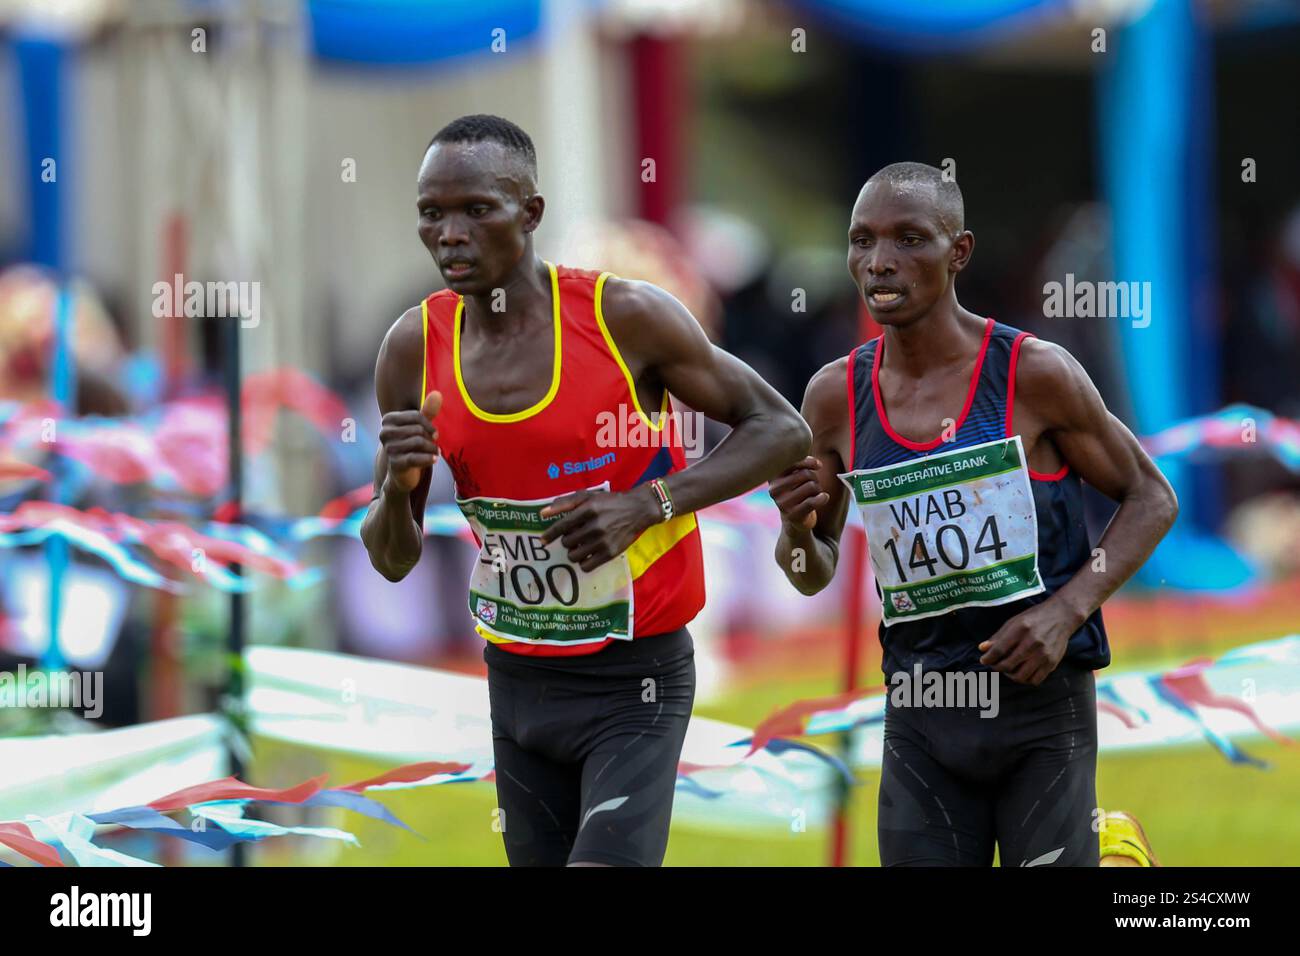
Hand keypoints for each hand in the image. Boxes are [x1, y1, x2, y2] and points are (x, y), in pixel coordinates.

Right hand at [381, 391, 441, 491]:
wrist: (403, 473)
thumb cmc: (412, 446)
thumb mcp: (420, 427)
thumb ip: (428, 411)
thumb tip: (437, 393)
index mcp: (388, 420)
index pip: (416, 416)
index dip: (429, 425)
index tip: (434, 434)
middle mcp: (384, 433)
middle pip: (418, 429)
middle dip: (430, 438)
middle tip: (432, 445)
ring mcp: (388, 449)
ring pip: (419, 443)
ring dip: (432, 449)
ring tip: (434, 452)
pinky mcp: (394, 464)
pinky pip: (416, 458)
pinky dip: (428, 458)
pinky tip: (434, 459)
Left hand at [539, 487, 659, 571]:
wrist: (638, 510)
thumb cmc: (609, 502)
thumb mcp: (588, 496)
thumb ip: (564, 503)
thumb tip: (542, 513)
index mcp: (588, 509)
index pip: (562, 526)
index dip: (549, 535)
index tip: (542, 541)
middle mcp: (595, 525)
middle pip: (567, 542)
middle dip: (568, 540)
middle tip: (576, 535)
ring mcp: (604, 541)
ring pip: (574, 556)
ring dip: (574, 551)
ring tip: (582, 544)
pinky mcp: (610, 553)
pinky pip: (586, 566)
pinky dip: (583, 561)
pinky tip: (588, 553)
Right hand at [768, 456, 829, 529]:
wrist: (793, 518)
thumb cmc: (797, 490)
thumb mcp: (795, 474)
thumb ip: (803, 463)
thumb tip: (817, 464)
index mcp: (773, 476)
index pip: (793, 462)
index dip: (809, 462)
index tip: (818, 466)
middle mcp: (774, 489)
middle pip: (806, 474)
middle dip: (814, 478)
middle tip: (813, 485)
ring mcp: (782, 503)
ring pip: (811, 486)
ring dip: (818, 489)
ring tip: (813, 494)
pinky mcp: (793, 515)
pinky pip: (813, 502)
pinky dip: (822, 498)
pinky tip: (823, 497)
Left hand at [977, 598, 1081, 684]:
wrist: (1061, 616)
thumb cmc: (1034, 618)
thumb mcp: (1014, 622)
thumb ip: (998, 636)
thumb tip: (982, 649)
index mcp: (1020, 629)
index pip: (999, 650)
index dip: (988, 658)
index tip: (984, 660)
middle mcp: (1033, 643)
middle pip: (1008, 665)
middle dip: (997, 667)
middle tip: (995, 664)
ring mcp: (1044, 654)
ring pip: (1021, 676)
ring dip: (1010, 675)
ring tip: (1008, 669)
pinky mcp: (1052, 662)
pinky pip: (1035, 680)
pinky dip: (1026, 679)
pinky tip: (1022, 672)